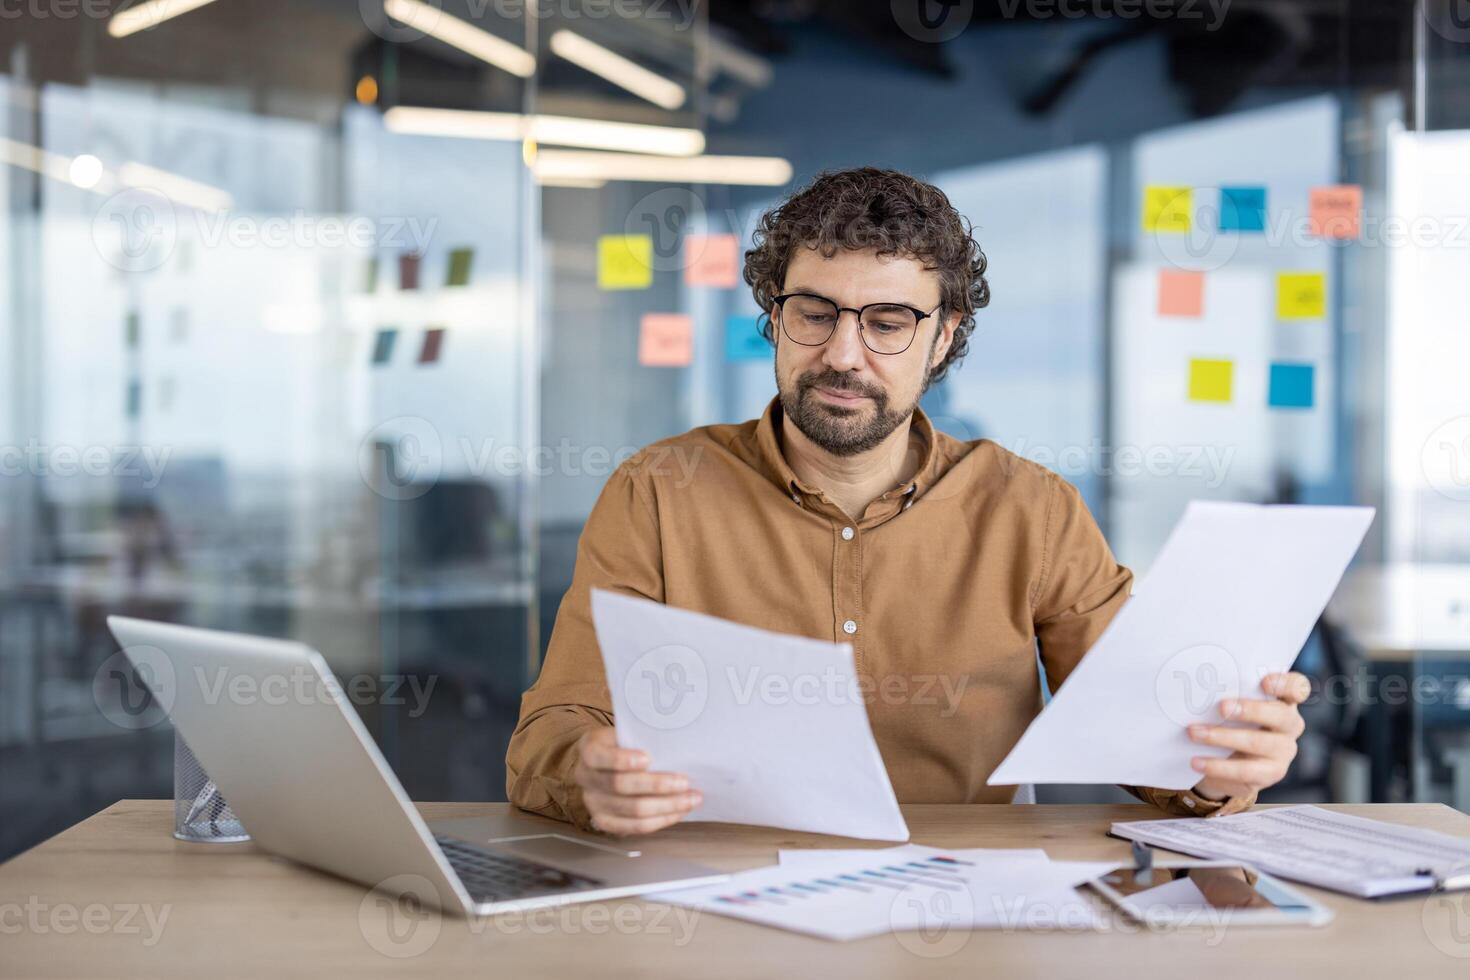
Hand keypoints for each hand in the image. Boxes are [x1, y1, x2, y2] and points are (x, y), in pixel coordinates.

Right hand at [572, 726, 701, 834]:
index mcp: (589, 749)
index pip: (598, 756)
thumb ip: (643, 738)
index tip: (648, 758)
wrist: (607, 764)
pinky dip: (661, 820)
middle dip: (657, 785)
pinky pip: (635, 827)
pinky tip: (678, 811)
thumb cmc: (624, 745)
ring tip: (691, 799)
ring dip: (667, 806)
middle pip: (620, 786)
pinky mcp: (605, 822)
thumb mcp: (627, 732)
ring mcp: (593, 802)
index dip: (622, 760)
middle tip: (684, 782)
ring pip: (632, 810)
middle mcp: (585, 777)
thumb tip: (677, 746)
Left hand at [1188, 671, 1309, 800]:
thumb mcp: (1232, 704)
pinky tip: (1197, 761)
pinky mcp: (1272, 773)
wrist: (1225, 761)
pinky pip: (1245, 771)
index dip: (1285, 684)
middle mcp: (1290, 724)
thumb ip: (1228, 693)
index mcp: (1284, 700)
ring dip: (1222, 736)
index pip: (1297, 687)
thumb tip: (1198, 685)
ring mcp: (1284, 750)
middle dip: (1251, 710)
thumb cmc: (1230, 721)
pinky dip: (1218, 766)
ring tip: (1194, 732)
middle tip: (1222, 707)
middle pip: (1281, 715)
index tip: (1264, 682)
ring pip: (1258, 742)